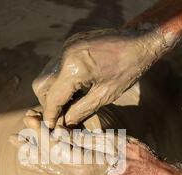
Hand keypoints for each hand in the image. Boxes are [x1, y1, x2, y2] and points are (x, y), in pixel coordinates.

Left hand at [9, 109, 123, 174]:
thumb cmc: (133, 156)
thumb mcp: (107, 141)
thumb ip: (79, 138)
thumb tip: (55, 131)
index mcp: (81, 166)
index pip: (51, 147)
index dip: (38, 131)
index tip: (28, 118)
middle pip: (42, 160)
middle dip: (28, 145)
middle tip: (14, 136)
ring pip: (46, 169)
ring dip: (32, 154)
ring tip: (18, 144)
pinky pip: (54, 173)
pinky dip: (42, 162)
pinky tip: (34, 157)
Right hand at [32, 28, 156, 127]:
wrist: (140, 40)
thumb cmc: (128, 69)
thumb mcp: (105, 95)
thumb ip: (81, 110)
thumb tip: (65, 124)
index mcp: (74, 68)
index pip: (53, 97)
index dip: (50, 115)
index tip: (50, 127)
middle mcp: (65, 55)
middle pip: (41, 85)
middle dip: (48, 102)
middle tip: (60, 115)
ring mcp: (66, 47)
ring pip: (46, 74)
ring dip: (53, 91)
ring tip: (68, 102)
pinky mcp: (70, 43)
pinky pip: (56, 65)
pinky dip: (60, 79)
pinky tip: (74, 87)